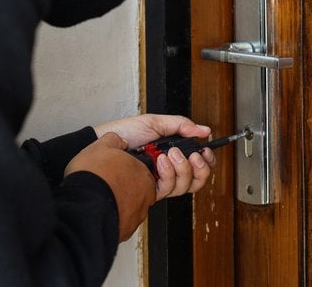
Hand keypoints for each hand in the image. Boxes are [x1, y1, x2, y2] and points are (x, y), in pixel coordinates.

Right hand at [64, 132, 154, 241]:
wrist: (84, 206)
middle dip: (129, 185)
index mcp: (143, 172)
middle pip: (143, 188)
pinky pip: (124, 220)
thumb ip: (113, 141)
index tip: (118, 167)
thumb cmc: (93, 178)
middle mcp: (146, 193)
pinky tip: (103, 209)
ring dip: (122, 201)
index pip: (144, 168)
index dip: (130, 167)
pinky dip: (115, 215)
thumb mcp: (100, 146)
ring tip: (105, 195)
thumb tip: (118, 141)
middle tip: (112, 181)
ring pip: (134, 205)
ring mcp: (138, 212)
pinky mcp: (127, 228)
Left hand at [93, 114, 215, 200]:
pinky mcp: (148, 189)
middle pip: (196, 181)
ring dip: (183, 169)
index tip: (206, 151)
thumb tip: (204, 131)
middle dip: (201, 169)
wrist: (104, 141)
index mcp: (173, 155)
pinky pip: (168, 189)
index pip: (197, 165)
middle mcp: (168, 170)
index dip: (207, 162)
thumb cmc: (125, 132)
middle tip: (195, 156)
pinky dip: (168, 173)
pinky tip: (161, 161)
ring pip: (184, 187)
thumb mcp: (155, 122)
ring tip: (172, 153)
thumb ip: (181, 125)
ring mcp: (158, 181)